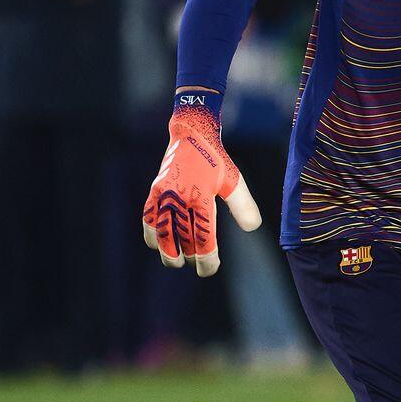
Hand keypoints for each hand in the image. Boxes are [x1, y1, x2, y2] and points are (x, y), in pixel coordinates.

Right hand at [141, 91, 261, 276]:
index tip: (210, 268)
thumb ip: (243, 205)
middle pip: (181, 238)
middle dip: (189, 257)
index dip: (207, 257)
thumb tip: (252, 228)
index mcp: (202, 197)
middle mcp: (180, 197)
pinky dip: (151, 233)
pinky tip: (157, 244)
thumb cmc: (216, 159)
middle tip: (198, 267)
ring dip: (167, 250)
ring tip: (175, 262)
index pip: (203, 236)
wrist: (192, 133)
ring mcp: (165, 194)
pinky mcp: (154, 191)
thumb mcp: (234, 180)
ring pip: (161, 232)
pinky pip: (148, 218)